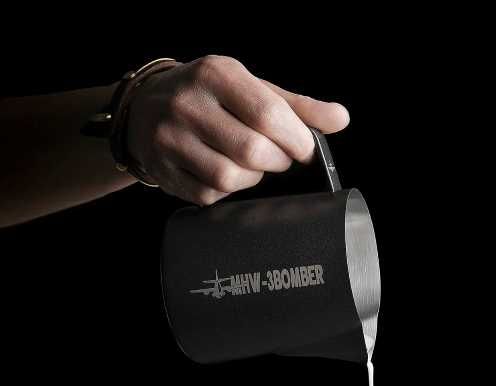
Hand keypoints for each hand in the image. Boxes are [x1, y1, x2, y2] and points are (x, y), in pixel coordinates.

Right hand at [127, 55, 349, 204]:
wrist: (148, 106)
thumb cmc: (211, 97)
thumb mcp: (252, 88)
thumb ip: (297, 105)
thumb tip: (341, 118)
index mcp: (217, 74)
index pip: (268, 114)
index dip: (296, 141)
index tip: (305, 151)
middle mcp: (188, 104)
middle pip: (252, 151)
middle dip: (277, 161)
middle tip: (278, 158)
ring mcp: (170, 139)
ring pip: (230, 177)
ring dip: (253, 178)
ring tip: (251, 165)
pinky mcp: (164, 170)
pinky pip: (209, 194)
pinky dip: (227, 191)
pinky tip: (226, 173)